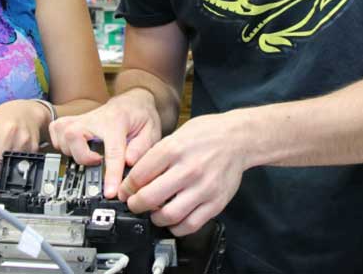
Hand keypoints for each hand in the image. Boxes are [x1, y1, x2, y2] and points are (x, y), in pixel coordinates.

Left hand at [0, 99, 50, 191]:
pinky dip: (15, 166)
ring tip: (0, 159)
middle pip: (0, 165)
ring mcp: (23, 140)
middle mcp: (9, 132)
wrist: (26, 111)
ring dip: (3, 171)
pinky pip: (22, 165)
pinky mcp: (33, 147)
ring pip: (11, 168)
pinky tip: (13, 154)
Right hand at [49, 88, 160, 197]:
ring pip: (62, 135)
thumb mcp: (152, 131)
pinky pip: (56, 133)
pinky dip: (61, 145)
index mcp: (117, 121)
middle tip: (96, 163)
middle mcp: (95, 118)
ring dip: (72, 152)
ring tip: (90, 157)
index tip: (110, 192)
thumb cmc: (141, 116)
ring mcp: (81, 118)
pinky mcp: (71, 121)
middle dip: (81, 156)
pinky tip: (76, 150)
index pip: (112, 150)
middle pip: (73, 135)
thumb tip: (129, 163)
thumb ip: (142, 148)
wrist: (133, 101)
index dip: (111, 174)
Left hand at [119, 112, 244, 236]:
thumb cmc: (207, 134)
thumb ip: (157, 155)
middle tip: (134, 204)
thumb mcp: (176, 134)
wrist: (238, 138)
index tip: (124, 191)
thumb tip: (135, 176)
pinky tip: (173, 219)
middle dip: (135, 205)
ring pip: (169, 216)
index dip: (126, 187)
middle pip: (150, 197)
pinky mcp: (216, 203)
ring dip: (155, 218)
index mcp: (174, 149)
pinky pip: (191, 225)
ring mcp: (203, 188)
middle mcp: (188, 169)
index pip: (139, 175)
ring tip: (154, 212)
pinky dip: (177, 227)